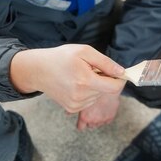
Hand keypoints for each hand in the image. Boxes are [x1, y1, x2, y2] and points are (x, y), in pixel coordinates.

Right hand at [10, 44, 125, 112]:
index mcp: (85, 81)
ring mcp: (75, 104)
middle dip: (104, 79)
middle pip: (106, 90)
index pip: (114, 87)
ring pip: (98, 95)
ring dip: (95, 86)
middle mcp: (81, 96)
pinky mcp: (72, 108)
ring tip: (81, 76)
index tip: (118, 72)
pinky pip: (89, 101)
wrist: (38, 70)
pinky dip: (88, 92)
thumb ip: (105, 63)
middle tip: (90, 69)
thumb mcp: (84, 52)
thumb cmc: (61, 57)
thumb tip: (122, 72)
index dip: (120, 79)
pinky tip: (76, 84)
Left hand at [76, 92, 121, 129]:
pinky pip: (107, 121)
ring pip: (98, 124)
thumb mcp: (81, 98)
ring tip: (98, 109)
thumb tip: (67, 113)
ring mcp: (102, 119)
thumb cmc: (93, 91)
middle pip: (90, 126)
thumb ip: (73, 109)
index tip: (82, 121)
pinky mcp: (110, 117)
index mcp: (84, 117)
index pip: (80, 127)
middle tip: (91, 112)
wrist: (108, 88)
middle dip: (90, 120)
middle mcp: (93, 120)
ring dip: (98, 119)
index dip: (80, 124)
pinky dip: (105, 117)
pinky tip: (104, 109)